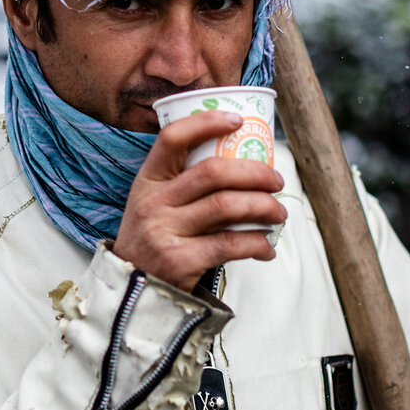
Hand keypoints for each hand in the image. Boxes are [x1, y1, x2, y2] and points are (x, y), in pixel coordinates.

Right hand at [113, 111, 286, 291]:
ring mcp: (164, 231)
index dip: (206, 122)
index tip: (237, 120)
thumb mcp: (153, 204)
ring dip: (263, 207)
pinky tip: (266, 246)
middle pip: (212, 172)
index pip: (172, 138)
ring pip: (227, 206)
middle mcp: (153, 202)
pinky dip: (257, 243)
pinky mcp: (180, 260)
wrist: (131, 289)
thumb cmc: (153, 239)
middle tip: (276, 181)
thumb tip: (243, 164)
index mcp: (147, 180)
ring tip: (278, 212)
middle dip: (255, 172)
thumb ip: (184, 184)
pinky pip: (230, 244)